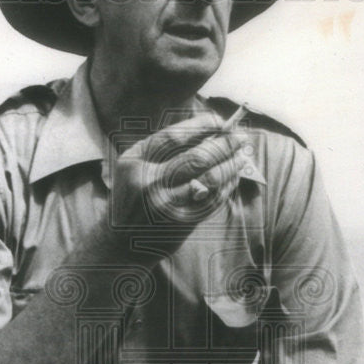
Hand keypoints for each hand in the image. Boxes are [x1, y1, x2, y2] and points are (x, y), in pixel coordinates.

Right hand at [110, 111, 247, 239]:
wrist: (122, 241)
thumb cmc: (133, 197)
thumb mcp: (135, 167)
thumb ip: (162, 149)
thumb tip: (208, 130)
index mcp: (136, 162)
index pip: (174, 137)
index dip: (202, 126)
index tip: (220, 121)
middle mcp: (150, 183)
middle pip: (197, 157)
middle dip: (224, 145)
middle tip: (240, 138)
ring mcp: (167, 204)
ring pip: (210, 179)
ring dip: (231, 165)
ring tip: (242, 156)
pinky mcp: (182, 222)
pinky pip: (213, 199)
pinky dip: (227, 185)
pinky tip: (234, 177)